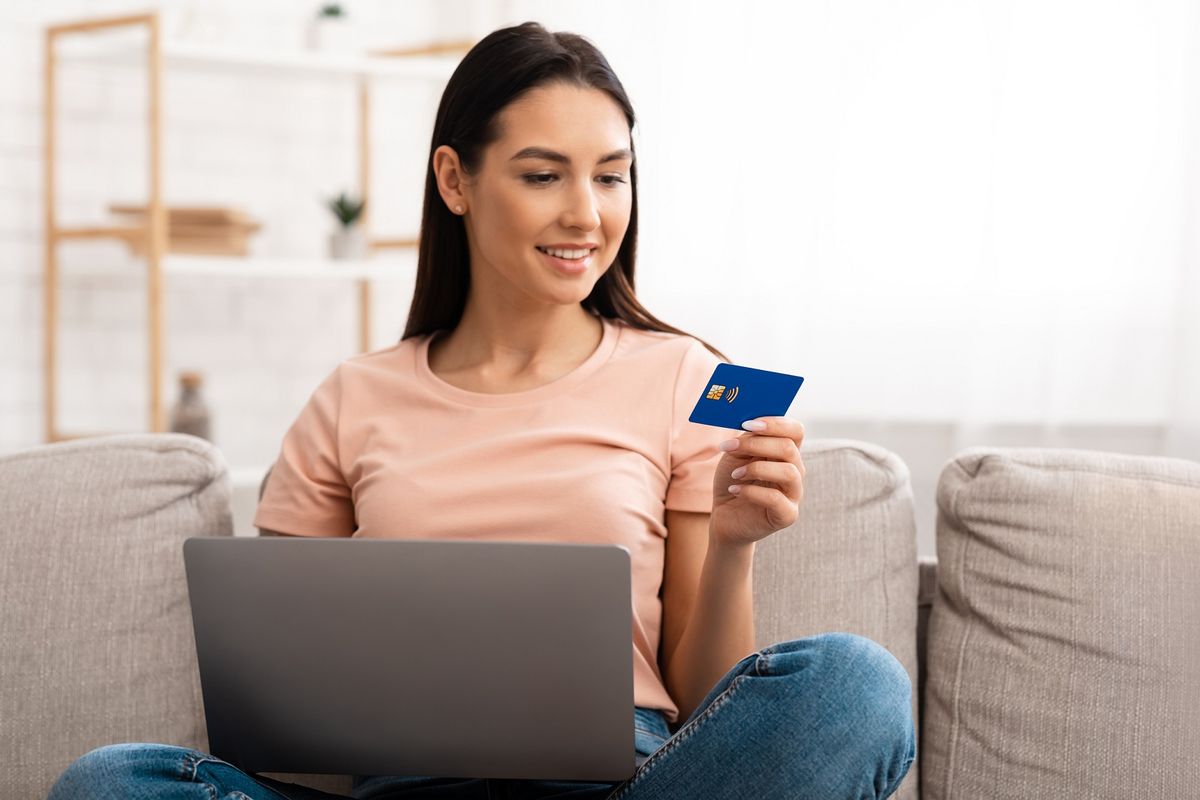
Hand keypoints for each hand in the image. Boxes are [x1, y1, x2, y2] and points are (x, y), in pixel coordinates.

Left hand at [709, 416, 805, 548]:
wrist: (725, 516)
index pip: (796, 430)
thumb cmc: (733, 481)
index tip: (748, 424)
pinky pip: (776, 499)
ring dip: (756, 469)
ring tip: (735, 474)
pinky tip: (735, 490)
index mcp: (786, 452)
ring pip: (789, 472)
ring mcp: (794, 494)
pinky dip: (751, 492)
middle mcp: (795, 470)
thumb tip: (751, 423)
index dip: (775, 423)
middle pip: (789, 448)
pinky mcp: (787, 515)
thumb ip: (748, 438)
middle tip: (730, 448)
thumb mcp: (736, 455)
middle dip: (756, 445)